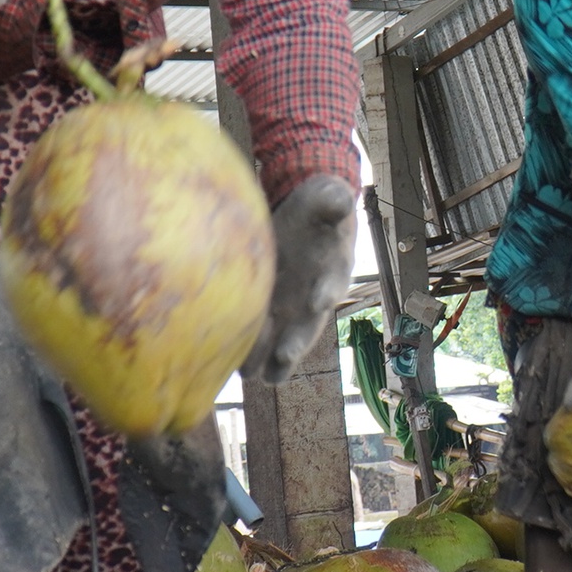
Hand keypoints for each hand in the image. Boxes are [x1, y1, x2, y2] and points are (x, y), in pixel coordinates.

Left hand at [246, 176, 358, 382]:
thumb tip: (340, 198)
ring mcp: (291, 309)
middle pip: (307, 325)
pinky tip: (232, 365)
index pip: (332, 282)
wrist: (303, 219)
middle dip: (296, 342)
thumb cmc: (318, 209)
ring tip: (254, 374)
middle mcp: (313, 297)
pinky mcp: (269, 311)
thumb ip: (333, 202)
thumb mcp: (327, 199)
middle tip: (284, 356)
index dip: (325, 291)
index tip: (318, 300)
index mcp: (332, 269)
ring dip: (269, 357)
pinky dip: (249, 351)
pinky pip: (261, 336)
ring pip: (283, 340)